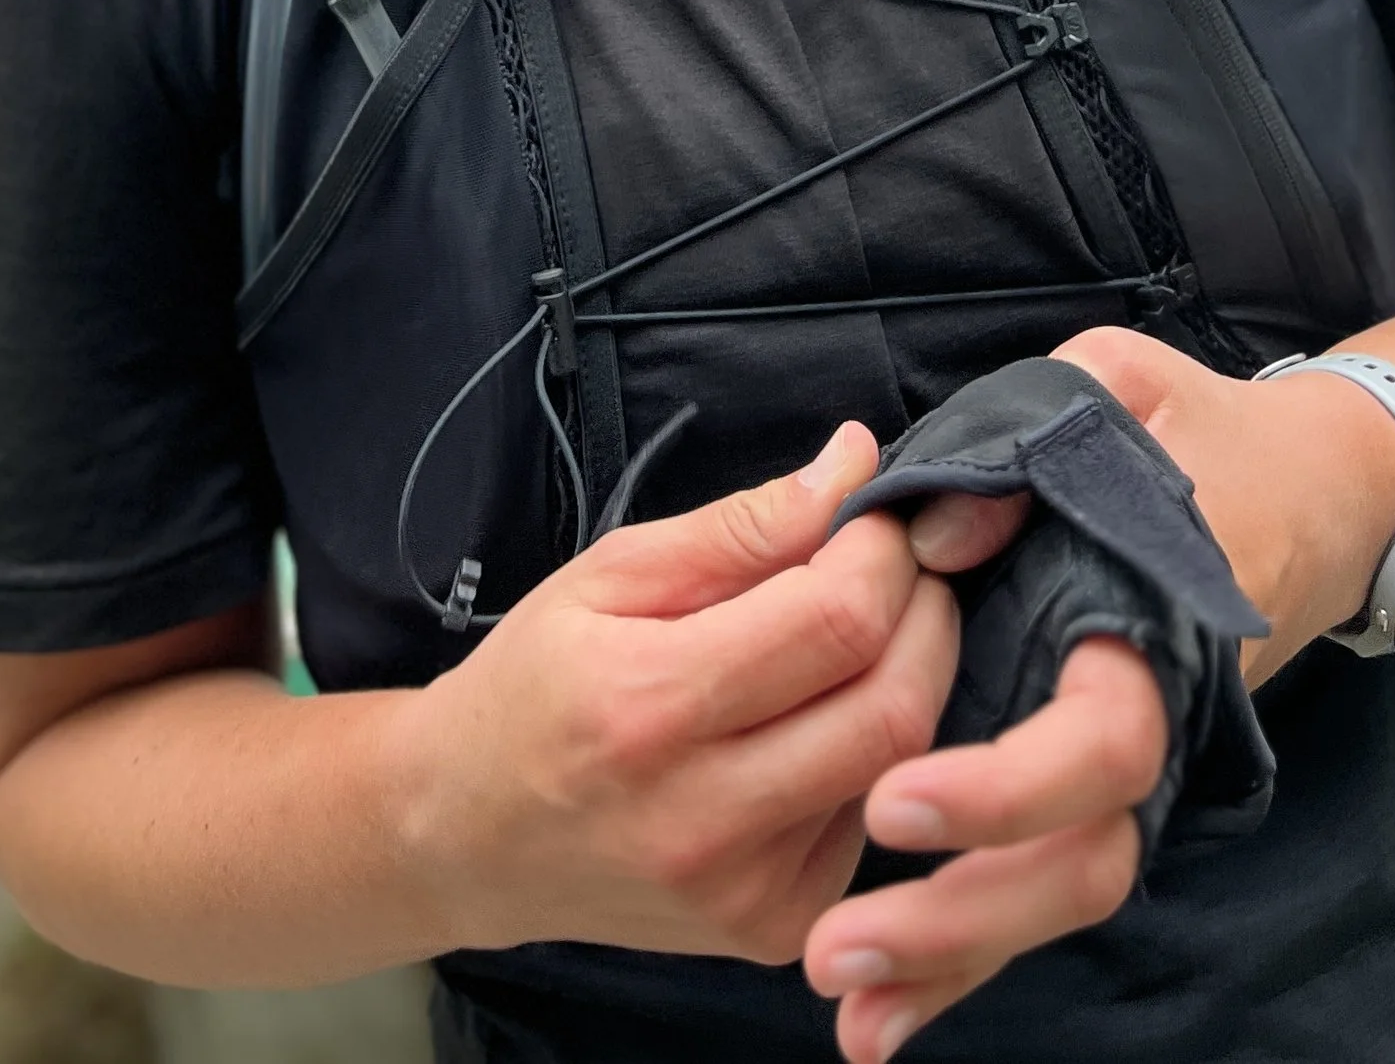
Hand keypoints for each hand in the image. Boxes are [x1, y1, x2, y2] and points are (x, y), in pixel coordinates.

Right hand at [391, 421, 960, 965]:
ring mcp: (744, 891)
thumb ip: (740, 526)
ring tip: (866, 632)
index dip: (883, 553)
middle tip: (902, 566)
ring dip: (909, 680)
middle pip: (893, 707)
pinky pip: (869, 823)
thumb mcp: (610, 574)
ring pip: (899, 768)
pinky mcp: (769, 929)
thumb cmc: (534, 685)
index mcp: (652, 705)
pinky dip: (873, 756)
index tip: (875, 515)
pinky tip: (826, 720)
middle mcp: (705, 817)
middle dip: (927, 615)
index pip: (837, 621)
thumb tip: (852, 465)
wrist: (467, 835)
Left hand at [801, 329, 1394, 1058]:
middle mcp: (1151, 718)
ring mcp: (1128, 767)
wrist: (1308, 484)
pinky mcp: (1092, 790)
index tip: (893, 799)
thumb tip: (932, 523)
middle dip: (958, 919)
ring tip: (842, 1001)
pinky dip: (965, 958)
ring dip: (951, 957)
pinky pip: (1037, 884)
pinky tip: (884, 1017)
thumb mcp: (1112, 388)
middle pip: (1080, 861)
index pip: (1102, 742)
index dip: (1004, 787)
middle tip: (834, 948)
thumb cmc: (1191, 424)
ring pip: (1060, 894)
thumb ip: (1025, 446)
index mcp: (1156, 623)